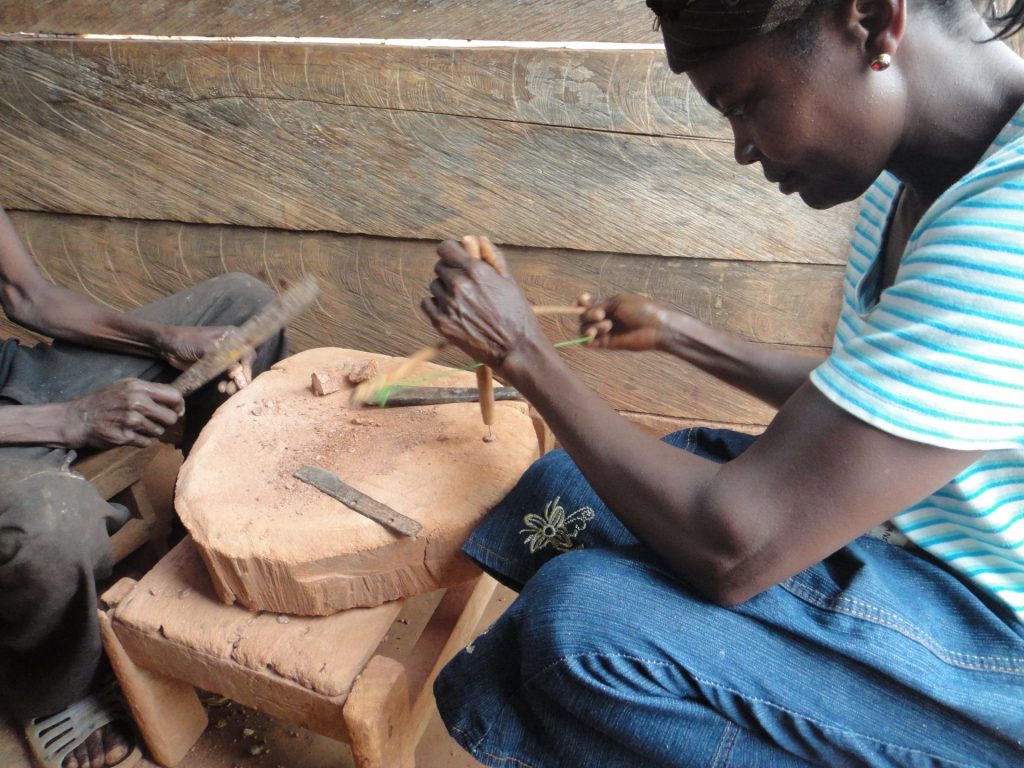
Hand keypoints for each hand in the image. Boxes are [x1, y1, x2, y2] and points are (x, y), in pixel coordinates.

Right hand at [63, 378, 184, 448]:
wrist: (79, 418)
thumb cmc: (104, 401)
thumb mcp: (125, 386)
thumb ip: (149, 391)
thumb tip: (176, 400)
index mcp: (139, 387)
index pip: (174, 396)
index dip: (179, 405)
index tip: (177, 410)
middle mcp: (137, 402)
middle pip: (171, 417)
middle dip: (166, 421)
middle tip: (156, 420)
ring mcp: (131, 420)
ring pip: (159, 431)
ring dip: (152, 431)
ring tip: (136, 425)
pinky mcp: (125, 437)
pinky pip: (147, 442)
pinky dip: (141, 440)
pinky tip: (129, 433)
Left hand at [159, 325, 253, 394]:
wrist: (168, 345)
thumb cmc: (187, 340)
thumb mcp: (206, 349)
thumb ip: (224, 361)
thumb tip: (239, 374)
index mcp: (233, 336)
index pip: (247, 352)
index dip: (247, 366)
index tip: (243, 379)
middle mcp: (231, 346)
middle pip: (243, 363)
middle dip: (241, 377)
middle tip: (236, 388)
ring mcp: (223, 357)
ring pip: (235, 372)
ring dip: (233, 382)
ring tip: (227, 390)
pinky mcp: (215, 367)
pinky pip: (225, 376)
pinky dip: (225, 383)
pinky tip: (220, 388)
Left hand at [421, 239, 544, 370]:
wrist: (515, 348)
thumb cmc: (516, 314)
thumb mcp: (509, 281)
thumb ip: (493, 257)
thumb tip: (480, 240)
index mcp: (475, 270)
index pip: (445, 248)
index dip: (451, 252)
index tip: (455, 258)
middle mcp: (458, 284)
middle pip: (439, 267)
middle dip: (450, 272)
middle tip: (465, 285)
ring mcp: (447, 304)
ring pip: (434, 286)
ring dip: (444, 290)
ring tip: (462, 302)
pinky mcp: (441, 323)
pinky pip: (426, 304)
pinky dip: (435, 305)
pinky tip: (451, 311)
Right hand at [580, 293, 667, 351]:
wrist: (655, 327)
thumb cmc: (640, 310)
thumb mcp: (618, 302)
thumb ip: (598, 304)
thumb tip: (580, 303)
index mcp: (608, 305)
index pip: (587, 305)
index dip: (580, 304)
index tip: (580, 302)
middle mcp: (604, 318)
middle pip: (583, 317)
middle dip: (588, 314)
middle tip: (601, 314)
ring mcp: (605, 332)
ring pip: (585, 329)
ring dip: (591, 326)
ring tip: (607, 325)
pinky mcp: (606, 344)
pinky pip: (589, 343)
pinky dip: (587, 338)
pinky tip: (593, 334)